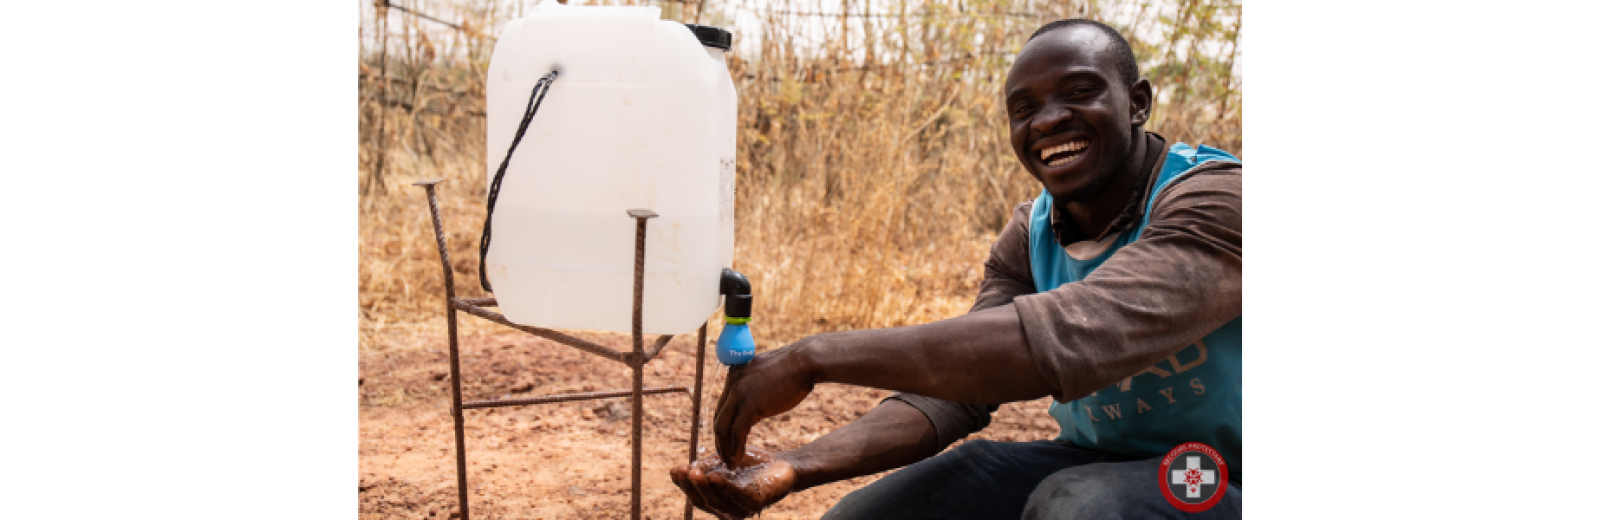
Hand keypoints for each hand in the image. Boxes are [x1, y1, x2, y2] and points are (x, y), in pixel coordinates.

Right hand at [670, 447, 796, 518]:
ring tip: (694, 471)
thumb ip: (706, 467)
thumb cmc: (752, 465)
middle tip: (683, 470)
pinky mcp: (757, 504)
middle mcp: (728, 510)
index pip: (696, 497)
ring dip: (704, 487)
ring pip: (717, 502)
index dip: (684, 485)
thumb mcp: (723, 462)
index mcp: (718, 502)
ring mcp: (742, 509)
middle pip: (703, 502)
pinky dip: (725, 487)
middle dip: (691, 487)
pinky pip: (738, 497)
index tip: (674, 470)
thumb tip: (683, 469)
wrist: (783, 464)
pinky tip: (715, 475)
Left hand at [714, 342, 816, 467]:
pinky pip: (736, 432)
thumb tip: (760, 394)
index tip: (727, 439)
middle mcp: (732, 383)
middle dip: (720, 439)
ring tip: (730, 463)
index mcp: (735, 374)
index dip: (724, 424)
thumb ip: (758, 384)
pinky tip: (738, 458)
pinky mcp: (749, 406)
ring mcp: (738, 394)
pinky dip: (735, 447)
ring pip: (723, 427)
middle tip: (724, 455)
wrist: (805, 361)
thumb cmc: (795, 367)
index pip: (723, 405)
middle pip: (719, 416)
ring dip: (725, 448)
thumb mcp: (768, 372)